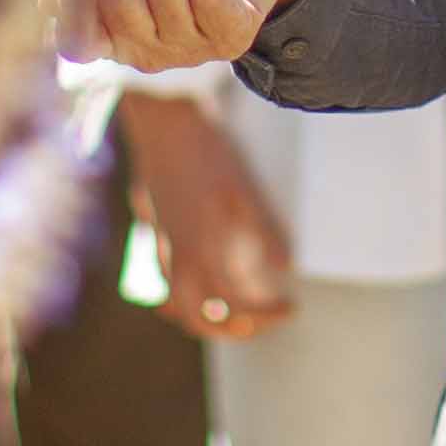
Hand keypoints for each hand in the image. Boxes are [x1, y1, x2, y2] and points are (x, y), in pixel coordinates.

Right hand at [116, 96, 295, 340]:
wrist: (165, 117)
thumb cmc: (207, 150)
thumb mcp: (244, 189)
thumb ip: (263, 232)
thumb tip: (286, 267)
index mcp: (200, 252)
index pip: (234, 304)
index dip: (265, 313)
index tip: (289, 307)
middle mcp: (176, 256)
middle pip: (199, 317)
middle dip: (232, 329)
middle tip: (262, 323)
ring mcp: (162, 244)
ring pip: (177, 301)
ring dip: (206, 316)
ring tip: (234, 315)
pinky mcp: (155, 228)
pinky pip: (163, 277)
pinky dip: (181, 293)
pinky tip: (197, 287)